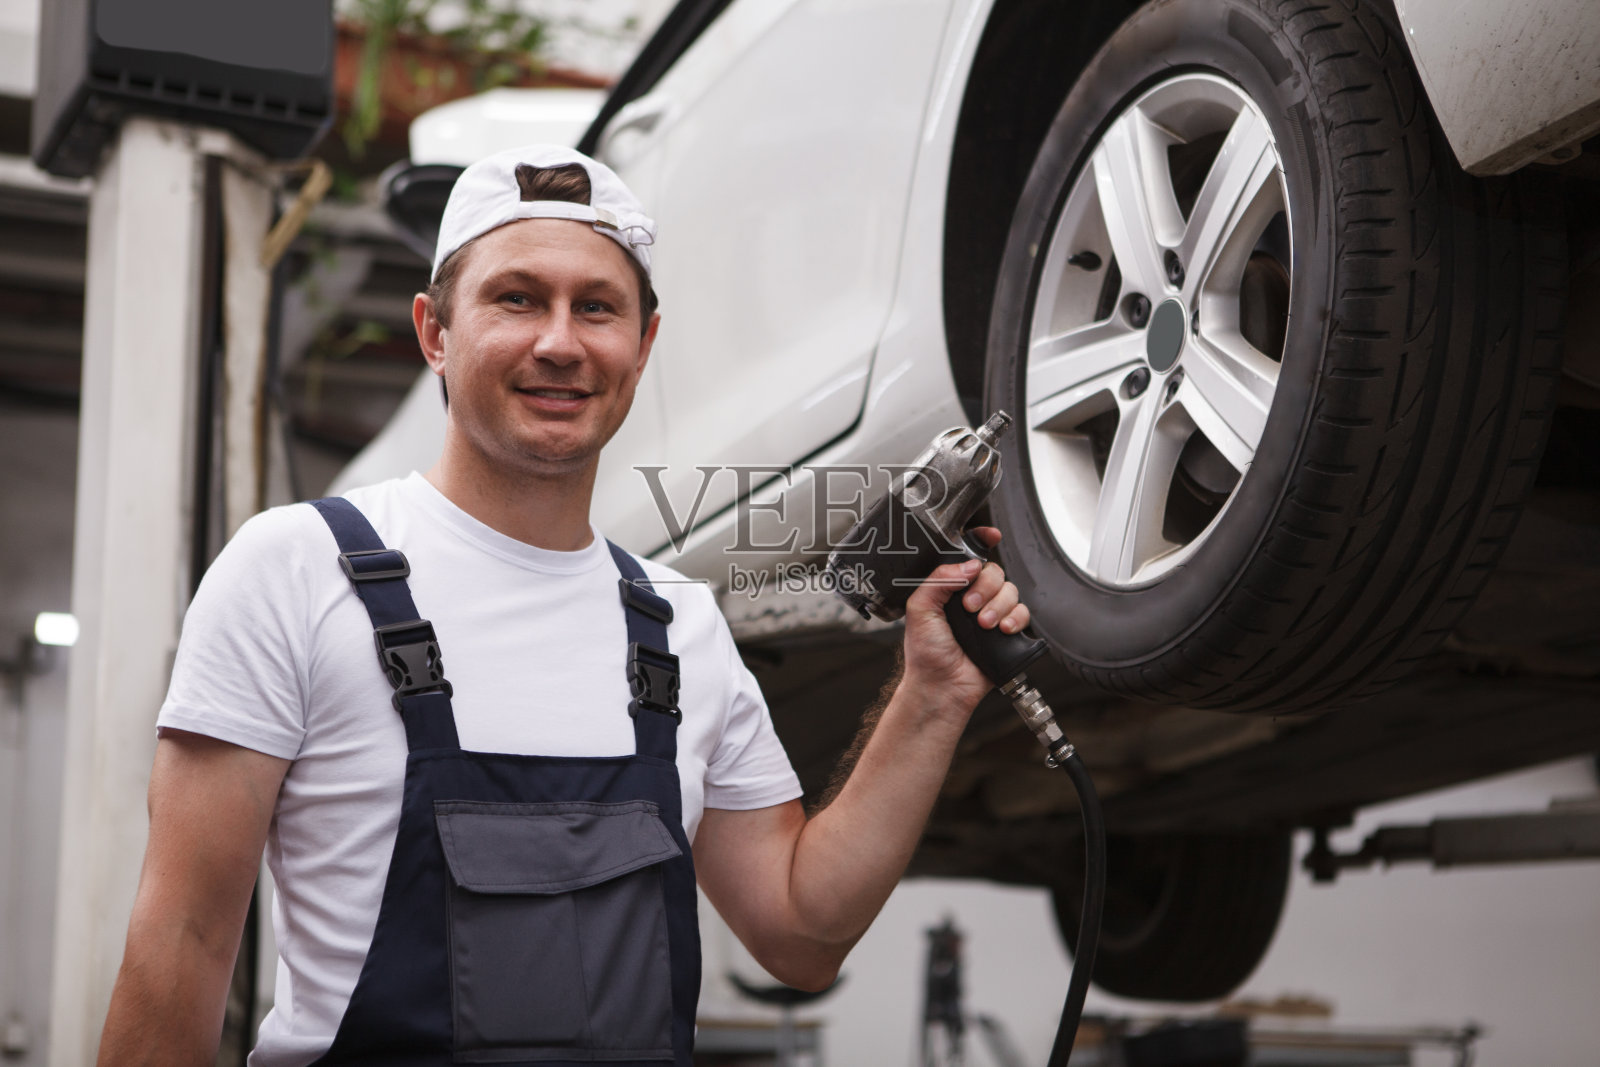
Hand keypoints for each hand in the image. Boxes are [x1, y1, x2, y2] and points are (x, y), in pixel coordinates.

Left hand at [900, 527, 1030, 720]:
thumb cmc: (926, 654)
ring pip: (1010, 590)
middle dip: (985, 587)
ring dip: (998, 606)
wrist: (941, 687)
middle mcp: (972, 597)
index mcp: (949, 588)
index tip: (990, 535)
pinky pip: (1023, 612)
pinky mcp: (1006, 631)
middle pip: (994, 571)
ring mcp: (990, 613)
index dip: (981, 540)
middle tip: (970, 608)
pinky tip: (1001, 630)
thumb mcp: (919, 609)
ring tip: (983, 625)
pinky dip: (1015, 618)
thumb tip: (968, 565)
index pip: (968, 556)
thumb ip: (937, 580)